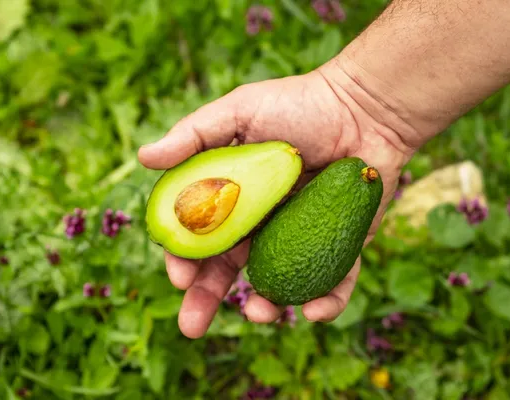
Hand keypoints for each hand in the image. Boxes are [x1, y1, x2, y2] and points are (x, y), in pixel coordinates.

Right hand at [137, 60, 415, 337]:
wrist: (365, 108)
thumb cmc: (301, 105)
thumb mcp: (240, 111)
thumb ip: (194, 134)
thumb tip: (144, 157)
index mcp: (234, 200)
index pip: (199, 237)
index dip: (184, 259)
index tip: (179, 275)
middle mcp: (263, 225)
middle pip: (227, 272)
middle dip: (206, 302)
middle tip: (192, 327)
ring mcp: (301, 239)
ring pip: (276, 285)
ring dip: (265, 306)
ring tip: (261, 313)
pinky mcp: (342, 246)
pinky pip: (333, 284)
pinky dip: (325, 302)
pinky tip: (312, 311)